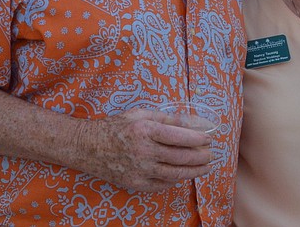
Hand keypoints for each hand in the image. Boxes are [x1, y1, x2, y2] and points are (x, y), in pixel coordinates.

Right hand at [76, 108, 214, 191]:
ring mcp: (139, 170)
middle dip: (201, 156)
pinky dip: (176, 179)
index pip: (180, 136)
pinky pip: (162, 184)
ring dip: (194, 171)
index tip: (208, 138)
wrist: (88, 147)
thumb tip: (193, 121)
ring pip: (175, 173)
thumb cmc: (116, 126)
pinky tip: (183, 174)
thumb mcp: (141, 114)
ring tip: (205, 167)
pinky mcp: (135, 183)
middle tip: (211, 154)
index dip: (198, 139)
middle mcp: (144, 151)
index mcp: (146, 130)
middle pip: (181, 157)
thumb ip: (168, 118)